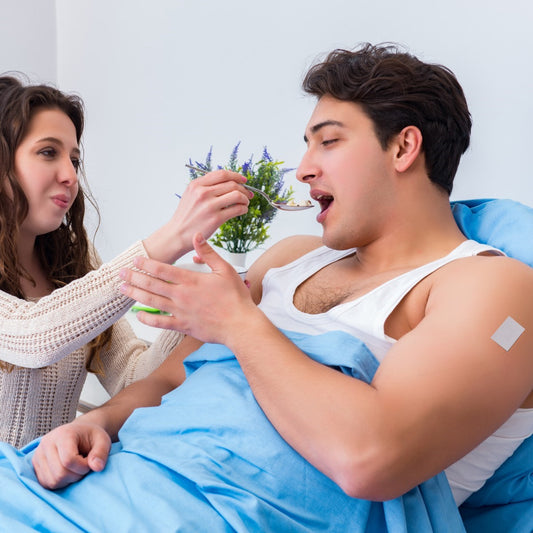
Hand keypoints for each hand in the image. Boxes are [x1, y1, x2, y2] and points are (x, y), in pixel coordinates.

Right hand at [31, 420, 110, 489]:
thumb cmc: (91, 437)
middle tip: (84, 466)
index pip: (68, 460)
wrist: (79, 432)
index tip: (90, 463)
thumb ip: (101, 453)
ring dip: (68, 480)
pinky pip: (46, 484)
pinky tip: (67, 472)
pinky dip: (59, 482)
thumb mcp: (103, 440)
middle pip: (59, 473)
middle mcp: (47, 443)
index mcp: (63, 433)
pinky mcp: (35, 465)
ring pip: (52, 481)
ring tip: (76, 468)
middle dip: (76, 475)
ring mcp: (38, 454)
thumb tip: (97, 467)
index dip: (82, 467)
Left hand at [120, 233, 257, 344]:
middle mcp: (182, 295)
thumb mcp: (225, 269)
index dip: (146, 264)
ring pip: (152, 302)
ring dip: (135, 294)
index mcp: (191, 280)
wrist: (240, 324)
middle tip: (121, 272)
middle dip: (134, 277)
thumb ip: (208, 253)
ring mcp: (180, 312)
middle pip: (152, 285)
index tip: (135, 259)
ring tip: (123, 289)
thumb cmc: (235, 297)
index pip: (162, 269)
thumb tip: (196, 235)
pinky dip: (148, 319)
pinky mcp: (183, 326)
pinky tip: (138, 315)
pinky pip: (161, 323)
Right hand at [143, 170, 252, 263]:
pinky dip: (243, 208)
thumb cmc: (186, 217)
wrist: (177, 235)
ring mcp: (209, 205)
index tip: (243, 180)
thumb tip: (228, 182)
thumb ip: (205, 187)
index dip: (235, 175)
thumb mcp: (190, 195)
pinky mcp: (216, 218)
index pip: (221, 174)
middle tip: (248, 193)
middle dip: (243, 188)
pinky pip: (237, 209)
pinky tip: (242, 210)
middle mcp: (202, 193)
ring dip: (245, 198)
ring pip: (237, 195)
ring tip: (245, 203)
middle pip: (232, 184)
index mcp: (196, 185)